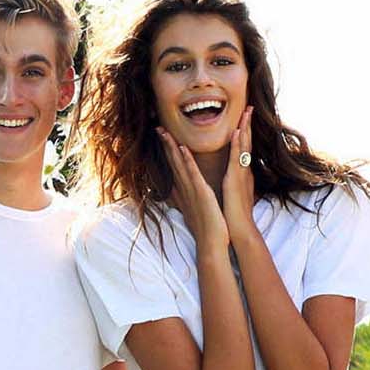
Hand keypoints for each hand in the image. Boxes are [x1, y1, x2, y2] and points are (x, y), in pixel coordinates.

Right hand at [157, 125, 229, 250]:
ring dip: (172, 147)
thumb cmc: (206, 227)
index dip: (168, 151)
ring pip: (179, 164)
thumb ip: (188, 199)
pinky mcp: (200, 192)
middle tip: (158, 128)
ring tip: (165, 132)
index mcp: (185, 190)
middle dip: (166, 144)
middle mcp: (184, 188)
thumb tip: (180, 195)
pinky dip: (186, 160)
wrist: (211, 242)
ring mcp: (191, 189)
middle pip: (173, 162)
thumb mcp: (194, 209)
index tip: (163, 137)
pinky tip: (182, 148)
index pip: (174, 167)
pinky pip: (192, 173)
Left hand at [220, 110, 256, 230]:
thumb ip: (235, 184)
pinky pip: (237, 158)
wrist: (239, 228)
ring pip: (244, 146)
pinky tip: (237, 132)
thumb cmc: (234, 214)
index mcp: (242, 173)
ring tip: (246, 111)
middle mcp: (244, 170)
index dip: (245, 132)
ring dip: (245, 128)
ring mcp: (241, 174)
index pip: (244, 148)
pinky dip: (238, 144)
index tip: (245, 118)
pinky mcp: (236, 179)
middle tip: (249, 107)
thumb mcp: (234, 194)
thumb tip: (233, 179)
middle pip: (247, 142)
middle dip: (248, 125)